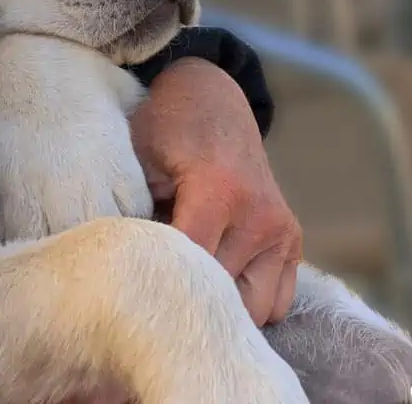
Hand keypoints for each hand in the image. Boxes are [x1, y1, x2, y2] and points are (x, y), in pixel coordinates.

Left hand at [129, 57, 301, 325]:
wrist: (213, 101)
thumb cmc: (165, 128)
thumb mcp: (138, 158)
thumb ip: (133, 211)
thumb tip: (119, 269)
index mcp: (219, 191)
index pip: (189, 268)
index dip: (157, 285)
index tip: (131, 293)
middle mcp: (260, 216)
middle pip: (222, 296)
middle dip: (186, 301)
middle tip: (153, 296)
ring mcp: (281, 232)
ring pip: (256, 310)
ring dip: (221, 307)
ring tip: (187, 289)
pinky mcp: (292, 241)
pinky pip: (276, 302)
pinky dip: (248, 304)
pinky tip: (216, 285)